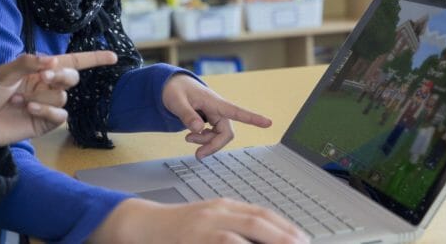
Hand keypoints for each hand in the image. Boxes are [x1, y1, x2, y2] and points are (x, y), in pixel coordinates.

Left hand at [0, 51, 116, 157]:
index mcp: (38, 69)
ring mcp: (46, 104)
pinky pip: (59, 115)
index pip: (71, 61)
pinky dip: (46, 109)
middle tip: (43, 75)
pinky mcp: (43, 123)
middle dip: (61, 75)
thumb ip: (27, 64)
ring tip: (17, 99)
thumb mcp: (2, 73)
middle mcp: (45, 85)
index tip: (113, 56)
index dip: (93, 58)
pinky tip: (28, 108)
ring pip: (62, 96)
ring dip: (42, 95)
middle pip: (71, 77)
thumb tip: (52, 60)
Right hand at [91, 198, 308, 243]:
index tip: (302, 237)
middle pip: (258, 220)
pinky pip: (224, 243)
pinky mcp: (194, 237)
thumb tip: (259, 237)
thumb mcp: (207, 221)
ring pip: (245, 230)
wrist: (143, 224)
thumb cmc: (176, 227)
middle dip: (284, 234)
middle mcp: (217, 211)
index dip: (284, 225)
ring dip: (269, 240)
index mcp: (223, 206)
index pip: (261, 212)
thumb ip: (231, 227)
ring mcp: (205, 224)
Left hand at [162, 74, 271, 158]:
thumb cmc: (176, 90)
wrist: (172, 86)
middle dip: (213, 145)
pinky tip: (192, 136)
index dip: (253, 118)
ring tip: (188, 138)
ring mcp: (215, 116)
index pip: (236, 111)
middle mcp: (218, 110)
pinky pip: (213, 136)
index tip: (268, 123)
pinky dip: (203, 140)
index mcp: (214, 102)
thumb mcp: (177, 101)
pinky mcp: (210, 121)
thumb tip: (198, 129)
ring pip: (219, 136)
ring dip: (205, 142)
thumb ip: (187, 115)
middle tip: (198, 155)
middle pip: (226, 133)